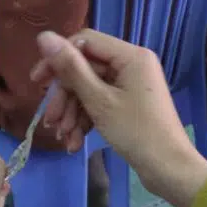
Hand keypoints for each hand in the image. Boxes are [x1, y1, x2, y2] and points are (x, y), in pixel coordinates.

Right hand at [30, 30, 206, 206]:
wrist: (168, 169)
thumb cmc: (136, 132)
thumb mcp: (99, 100)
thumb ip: (71, 68)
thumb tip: (43, 36)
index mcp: (130, 56)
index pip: (85, 42)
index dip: (58, 59)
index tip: (37, 82)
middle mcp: (132, 65)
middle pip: (86, 70)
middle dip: (65, 97)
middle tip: (49, 121)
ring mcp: (131, 86)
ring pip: (90, 91)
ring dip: (73, 114)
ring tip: (63, 138)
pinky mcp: (130, 105)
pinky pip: (101, 105)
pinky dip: (86, 121)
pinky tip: (74, 143)